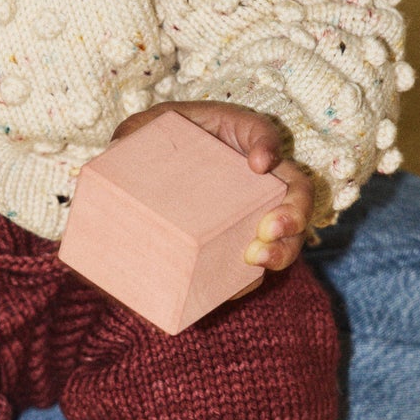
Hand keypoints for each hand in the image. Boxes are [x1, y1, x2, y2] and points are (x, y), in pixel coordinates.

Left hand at [111, 101, 314, 272]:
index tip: (258, 162)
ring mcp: (250, 218)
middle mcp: (255, 181)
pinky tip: (231, 290)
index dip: (268, 145)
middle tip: (269, 229)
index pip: (262, 133)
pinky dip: (246, 282)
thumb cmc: (149, 150)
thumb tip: (123, 146)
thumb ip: (136, 132)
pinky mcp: (233, 251)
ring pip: (287, 237)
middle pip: (296, 194)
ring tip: (257, 260)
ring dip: (282, 251)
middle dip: (294, 213)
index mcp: (236, 141)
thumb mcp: (142, 129)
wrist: (138, 186)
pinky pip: (251, 271)